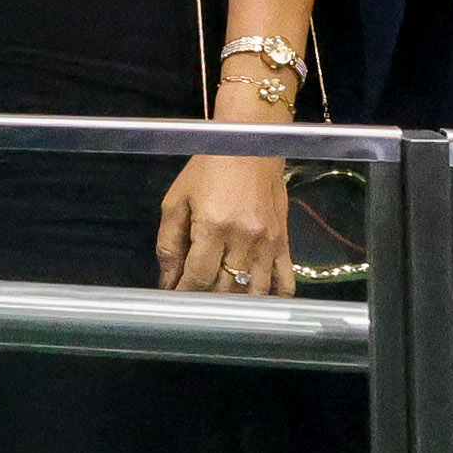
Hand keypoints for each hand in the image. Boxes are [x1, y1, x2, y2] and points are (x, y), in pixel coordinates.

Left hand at [156, 153, 293, 294]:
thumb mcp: (177, 200)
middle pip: (226, 288)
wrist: (251, 143)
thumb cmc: (207, 168)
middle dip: (207, 301)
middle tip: (193, 307)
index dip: (184, 294)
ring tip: (220, 309)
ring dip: (236, 304)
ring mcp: (269, 243)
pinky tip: (260, 306)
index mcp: (213, 226)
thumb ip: (169, 242)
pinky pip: (285, 280)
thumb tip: (167, 280)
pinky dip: (273, 297)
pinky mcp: (285, 242)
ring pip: (254, 290)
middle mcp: (244, 239)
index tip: (174, 304)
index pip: (198, 276)